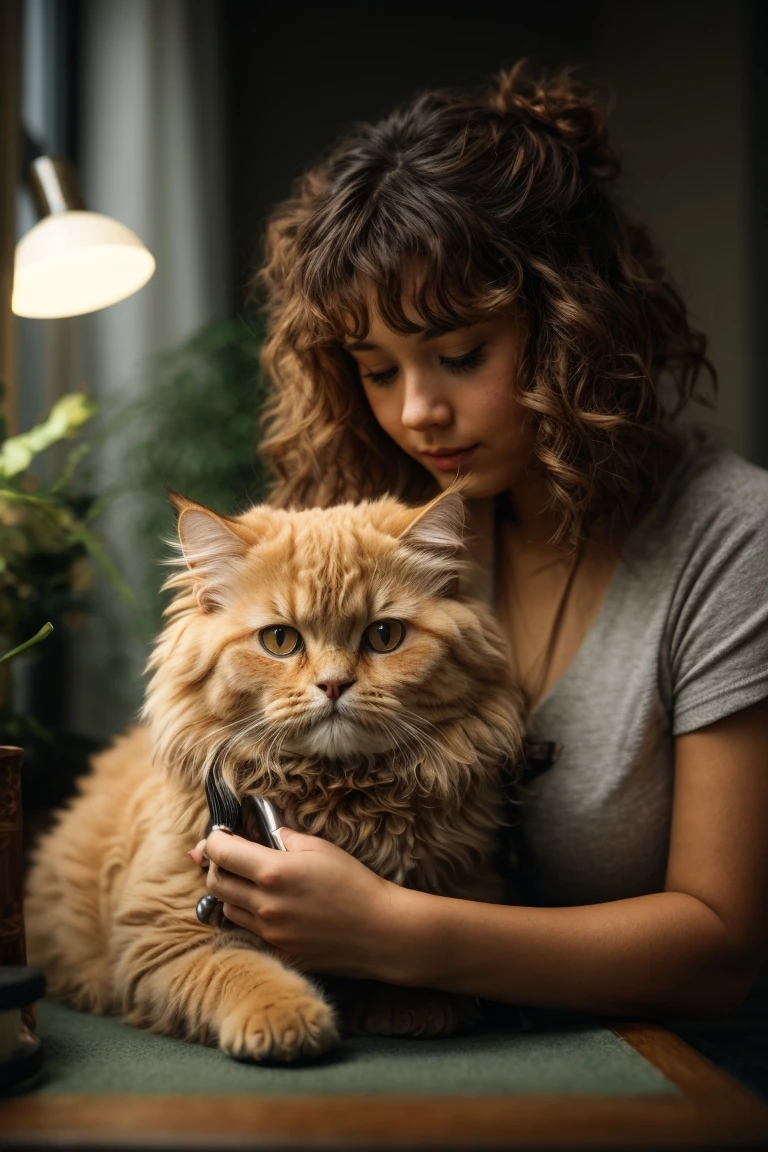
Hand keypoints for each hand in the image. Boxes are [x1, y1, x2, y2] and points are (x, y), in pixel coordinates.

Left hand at [192, 828, 407, 980]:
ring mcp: (269, 934)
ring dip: (230, 892)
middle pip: (215, 883)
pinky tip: (266, 906)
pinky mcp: (279, 953)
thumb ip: (284, 837)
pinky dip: (248, 916)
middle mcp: (264, 905)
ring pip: (227, 909)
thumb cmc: (354, 883)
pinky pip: (248, 932)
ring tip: (248, 880)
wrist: (380, 930)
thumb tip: (265, 832)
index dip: (214, 841)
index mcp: (273, 872)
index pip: (221, 853)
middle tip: (228, 856)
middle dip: (215, 865)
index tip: (219, 835)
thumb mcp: (320, 848)